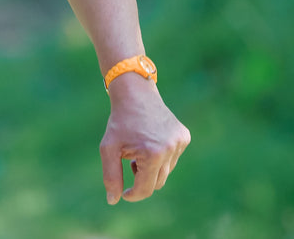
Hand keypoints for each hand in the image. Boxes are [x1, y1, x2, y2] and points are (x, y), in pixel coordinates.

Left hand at [100, 78, 190, 203]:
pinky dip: (161, 156)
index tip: (124, 193)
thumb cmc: (119, 122)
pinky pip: (173, 158)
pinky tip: (150, 140)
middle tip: (129, 162)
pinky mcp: (184, 137)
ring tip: (138, 149)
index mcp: (153, 154)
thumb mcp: (108, 148)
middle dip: (142, 178)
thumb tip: (113, 201)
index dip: (133, 194)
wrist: (135, 93)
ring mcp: (180, 143)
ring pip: (165, 171)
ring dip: (151, 167)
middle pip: (157, 182)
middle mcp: (170, 149)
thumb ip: (111, 176)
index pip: (146, 189)